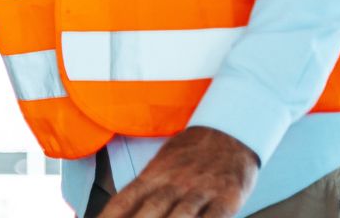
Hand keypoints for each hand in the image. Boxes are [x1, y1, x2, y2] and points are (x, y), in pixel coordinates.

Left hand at [97, 126, 258, 217]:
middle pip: (151, 208)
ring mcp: (201, 189)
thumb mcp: (161, 165)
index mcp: (155, 174)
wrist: (228, 131)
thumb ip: (143, 191)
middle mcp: (175, 182)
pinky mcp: (227, 196)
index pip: (125, 199)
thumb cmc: (190, 153)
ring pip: (182, 213)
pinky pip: (215, 215)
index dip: (110, 216)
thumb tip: (118, 213)